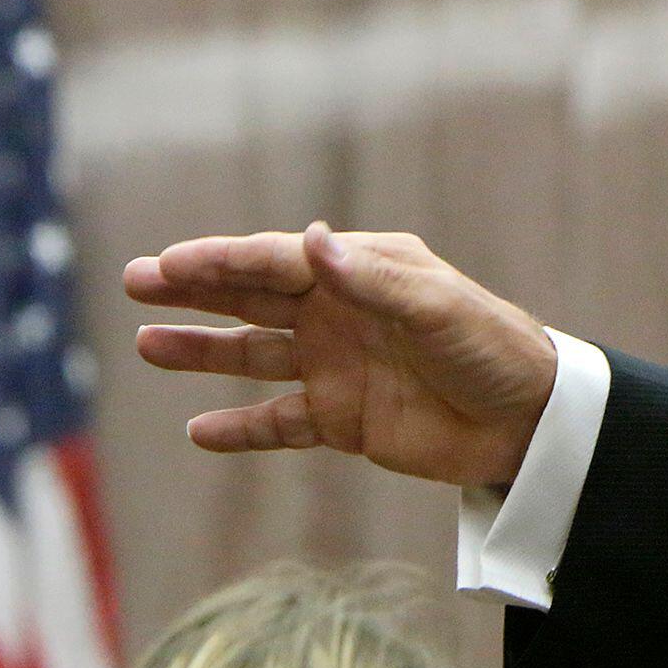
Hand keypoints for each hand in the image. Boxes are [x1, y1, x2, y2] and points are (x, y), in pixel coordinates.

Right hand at [125, 223, 558, 488]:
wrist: (530, 422)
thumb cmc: (492, 348)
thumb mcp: (436, 308)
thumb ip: (371, 280)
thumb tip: (313, 237)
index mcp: (363, 272)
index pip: (278, 260)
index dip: (221, 260)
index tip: (169, 264)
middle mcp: (342, 313)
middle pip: (253, 297)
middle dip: (196, 289)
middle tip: (136, 280)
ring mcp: (338, 367)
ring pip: (254, 357)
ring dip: (202, 352)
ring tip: (145, 346)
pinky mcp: (343, 420)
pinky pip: (278, 423)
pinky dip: (240, 428)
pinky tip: (197, 430)